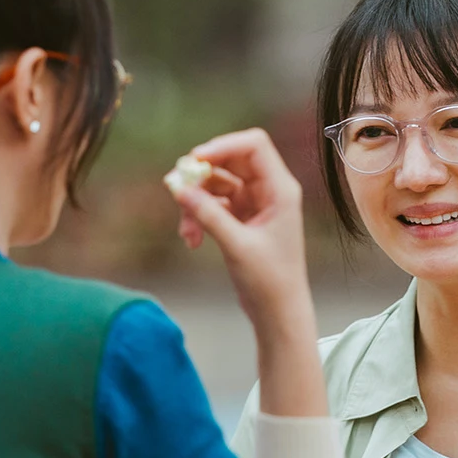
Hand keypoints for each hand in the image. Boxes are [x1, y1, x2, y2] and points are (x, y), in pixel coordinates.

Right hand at [168, 129, 321, 416]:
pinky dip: (200, 217)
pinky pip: (214, 205)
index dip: (223, 145)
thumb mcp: (237, 245)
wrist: (278, 312)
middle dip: (202, 176)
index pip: (254, 145)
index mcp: (280, 189)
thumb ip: (208, 215)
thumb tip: (180, 189)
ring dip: (196, 203)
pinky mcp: (242, 219)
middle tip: (178, 190)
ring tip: (187, 233)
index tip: (195, 159)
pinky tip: (191, 239)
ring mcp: (255, 204)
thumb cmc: (270, 281)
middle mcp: (269, 190)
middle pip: (230, 161)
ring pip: (217, 185)